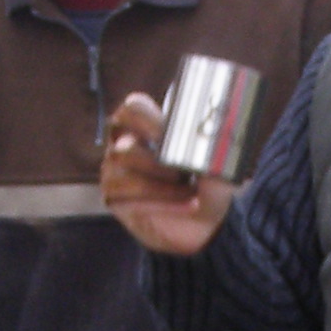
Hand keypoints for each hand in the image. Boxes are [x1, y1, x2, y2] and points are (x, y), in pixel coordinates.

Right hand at [100, 93, 233, 256]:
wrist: (206, 221)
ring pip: (125, 178)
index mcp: (145, 126)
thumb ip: (210, 144)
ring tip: (190, 191)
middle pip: (123, 147)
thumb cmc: (206, 182)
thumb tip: (212, 131)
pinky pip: (128, 201)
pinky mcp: (115, 201)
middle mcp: (123, 146)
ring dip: (161, 187)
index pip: (131, 110)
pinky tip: (188, 205)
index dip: (144, 117)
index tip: (167, 133)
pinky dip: (162, 205)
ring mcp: (115, 173)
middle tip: (182, 172)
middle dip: (155, 162)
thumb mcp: (216, 161)